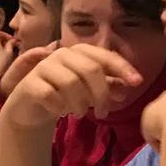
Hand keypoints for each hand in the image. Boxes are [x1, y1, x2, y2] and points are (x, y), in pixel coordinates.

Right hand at [0, 44, 141, 129]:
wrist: (29, 108)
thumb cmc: (62, 95)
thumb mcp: (88, 91)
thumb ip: (107, 85)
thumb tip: (128, 86)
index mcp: (78, 52)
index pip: (104, 56)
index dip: (122, 68)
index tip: (136, 83)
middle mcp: (60, 54)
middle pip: (89, 69)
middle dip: (100, 93)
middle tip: (103, 112)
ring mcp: (43, 67)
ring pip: (70, 82)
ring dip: (80, 103)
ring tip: (80, 114)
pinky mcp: (29, 84)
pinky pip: (49, 94)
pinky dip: (59, 107)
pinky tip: (62, 113)